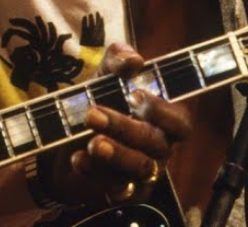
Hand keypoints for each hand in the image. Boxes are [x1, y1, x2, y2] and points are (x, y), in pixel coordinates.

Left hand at [40, 42, 191, 208]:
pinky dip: (96, 174)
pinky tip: (79, 160)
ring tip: (92, 142)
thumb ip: (119, 60)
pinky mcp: (121, 188)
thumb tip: (133, 59)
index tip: (134, 95)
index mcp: (162, 120)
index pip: (180, 122)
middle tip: (92, 114)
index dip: (162, 111)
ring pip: (140, 168)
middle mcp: (158, 147)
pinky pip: (117, 188)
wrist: (67, 131)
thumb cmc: (99, 98)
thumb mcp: (104, 75)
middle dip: (124, 127)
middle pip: (155, 144)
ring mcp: (141, 170)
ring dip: (115, 154)